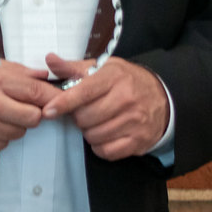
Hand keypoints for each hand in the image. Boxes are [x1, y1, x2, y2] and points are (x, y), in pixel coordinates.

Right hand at [0, 52, 58, 158]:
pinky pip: (1, 145)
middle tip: (23, 106)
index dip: (52, 96)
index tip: (60, 99)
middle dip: (33, 112)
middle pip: (33, 118)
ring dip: (15, 125)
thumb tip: (43, 76)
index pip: (35, 92)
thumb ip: (15, 70)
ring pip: (18, 134)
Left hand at [42, 56, 169, 159]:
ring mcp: (134, 121)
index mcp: (114, 77)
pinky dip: (100, 147)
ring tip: (96, 123)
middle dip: (78, 117)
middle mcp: (126, 98)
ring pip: (94, 135)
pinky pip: (107, 151)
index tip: (49, 110)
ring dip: (89, 132)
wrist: (163, 97)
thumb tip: (49, 60)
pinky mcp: (139, 140)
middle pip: (86, 117)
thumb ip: (75, 67)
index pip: (84, 91)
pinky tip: (104, 136)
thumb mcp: (104, 68)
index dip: (64, 102)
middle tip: (84, 112)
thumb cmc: (127, 81)